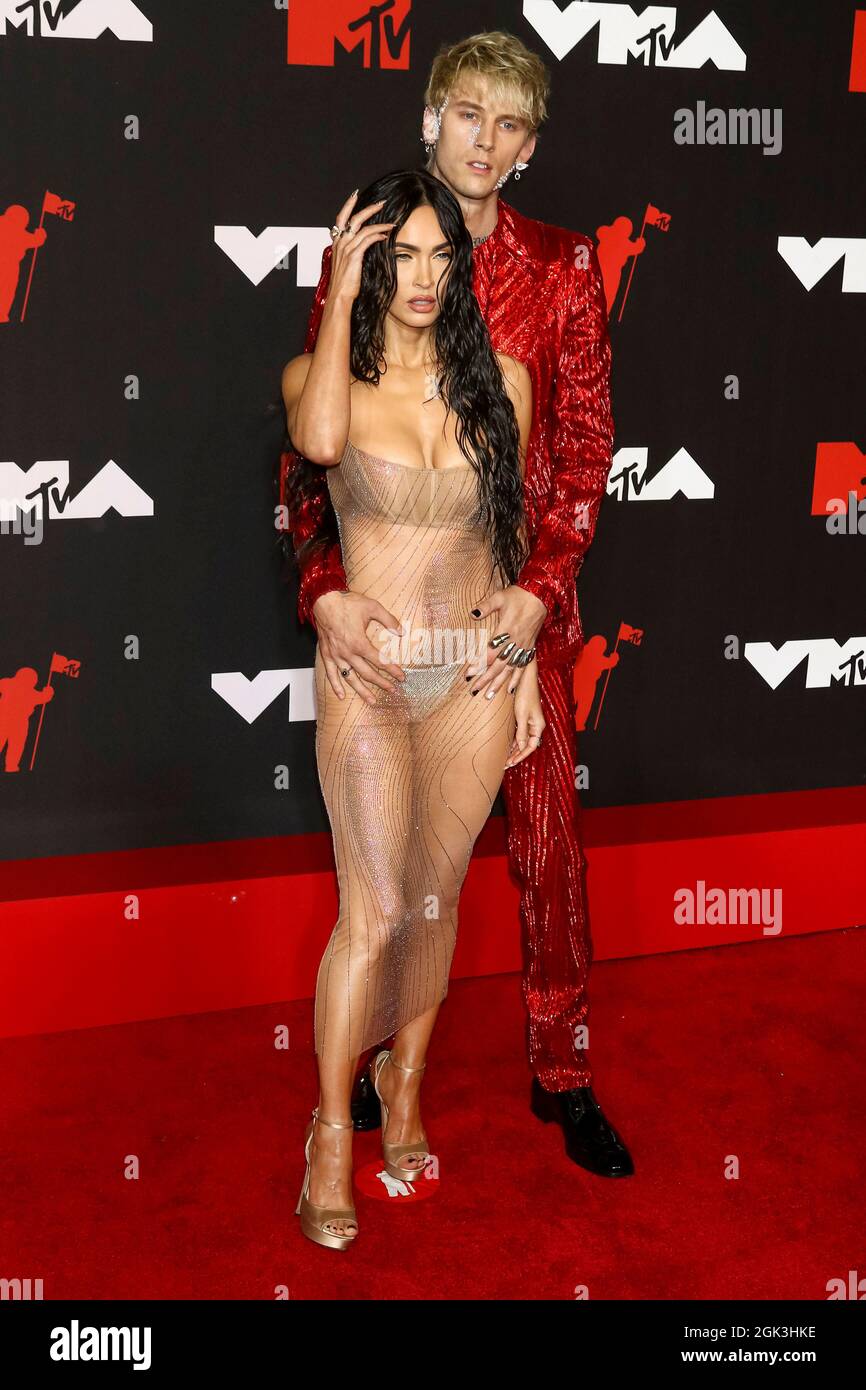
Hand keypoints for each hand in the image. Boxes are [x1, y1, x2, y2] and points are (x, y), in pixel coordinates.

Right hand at [313, 590, 405, 705]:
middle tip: (393, 690)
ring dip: (362, 691)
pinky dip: (336, 686)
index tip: (401, 676)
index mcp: (359, 643)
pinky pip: (331, 674)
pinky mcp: (327, 654)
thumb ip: (389, 620)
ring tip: (372, 701)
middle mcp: (347, 653)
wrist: (324, 599)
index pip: (380, 661)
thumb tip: (402, 631)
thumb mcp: (372, 607)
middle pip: (367, 673)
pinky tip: (341, 695)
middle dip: (381, 683)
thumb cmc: (347, 602)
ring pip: (350, 678)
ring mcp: (336, 655)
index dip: (392, 670)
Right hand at [326, 190, 395, 305]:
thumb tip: (362, 246)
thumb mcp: (345, 265)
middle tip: (381, 203)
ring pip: (364, 228)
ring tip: (392, 223)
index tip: (355, 195)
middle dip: (369, 208)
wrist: (339, 296)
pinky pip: (367, 240)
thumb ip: (351, 252)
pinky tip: (385, 236)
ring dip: (380, 224)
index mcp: (337, 243)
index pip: (341, 218)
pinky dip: (377, 235)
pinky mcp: (354, 256)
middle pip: (354, 218)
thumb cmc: (344, 284)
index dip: (348, 205)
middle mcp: (340, 243)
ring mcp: (346, 249)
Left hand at [464, 585, 547, 697]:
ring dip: (499, 683)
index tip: (468, 674)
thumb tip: (473, 613)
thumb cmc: (518, 596)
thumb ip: (486, 606)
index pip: (490, 653)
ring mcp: (523, 646)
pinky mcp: (530, 647)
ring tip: (489, 696)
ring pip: (510, 669)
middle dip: (485, 679)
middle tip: (473, 691)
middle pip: (498, 665)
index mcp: (506, 630)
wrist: (540, 596)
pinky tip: (510, 690)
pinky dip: (517, 679)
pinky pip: (523, 667)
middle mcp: (515, 642)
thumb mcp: (500, 597)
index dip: (479, 665)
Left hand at [504, 661, 544, 768]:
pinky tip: (506, 746)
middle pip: (527, 745)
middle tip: (505, 764)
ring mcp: (530, 721)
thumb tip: (521, 747)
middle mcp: (536, 725)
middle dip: (517, 755)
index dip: (521, 756)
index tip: (511, 763)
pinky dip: (514, 741)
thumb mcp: (522, 715)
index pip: (531, 746)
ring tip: (505, 758)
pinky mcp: (523, 716)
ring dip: (514, 749)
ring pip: (522, 740)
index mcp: (538, 726)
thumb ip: (521, 732)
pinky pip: (519, 733)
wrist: (524, 678)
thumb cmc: (525, 694)